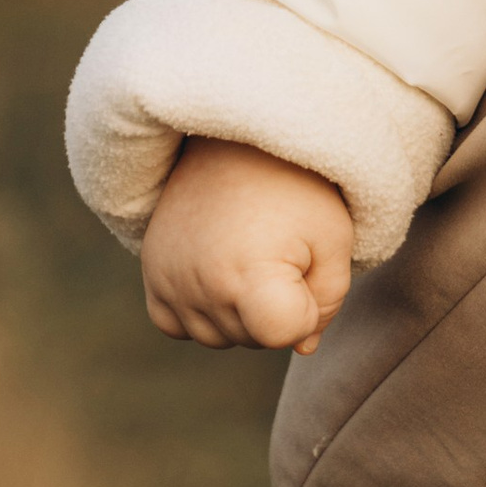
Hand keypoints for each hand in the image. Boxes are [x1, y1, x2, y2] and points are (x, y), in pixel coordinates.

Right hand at [141, 138, 355, 353]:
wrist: (231, 140)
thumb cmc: (294, 185)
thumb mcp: (334, 236)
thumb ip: (328, 300)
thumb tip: (303, 346)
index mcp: (249, 275)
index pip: (283, 334)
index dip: (307, 307)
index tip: (306, 263)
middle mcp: (201, 286)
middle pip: (254, 340)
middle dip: (278, 308)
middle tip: (279, 247)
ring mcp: (169, 282)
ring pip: (218, 338)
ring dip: (241, 313)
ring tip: (249, 254)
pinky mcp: (152, 276)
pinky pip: (177, 326)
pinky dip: (202, 312)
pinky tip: (220, 272)